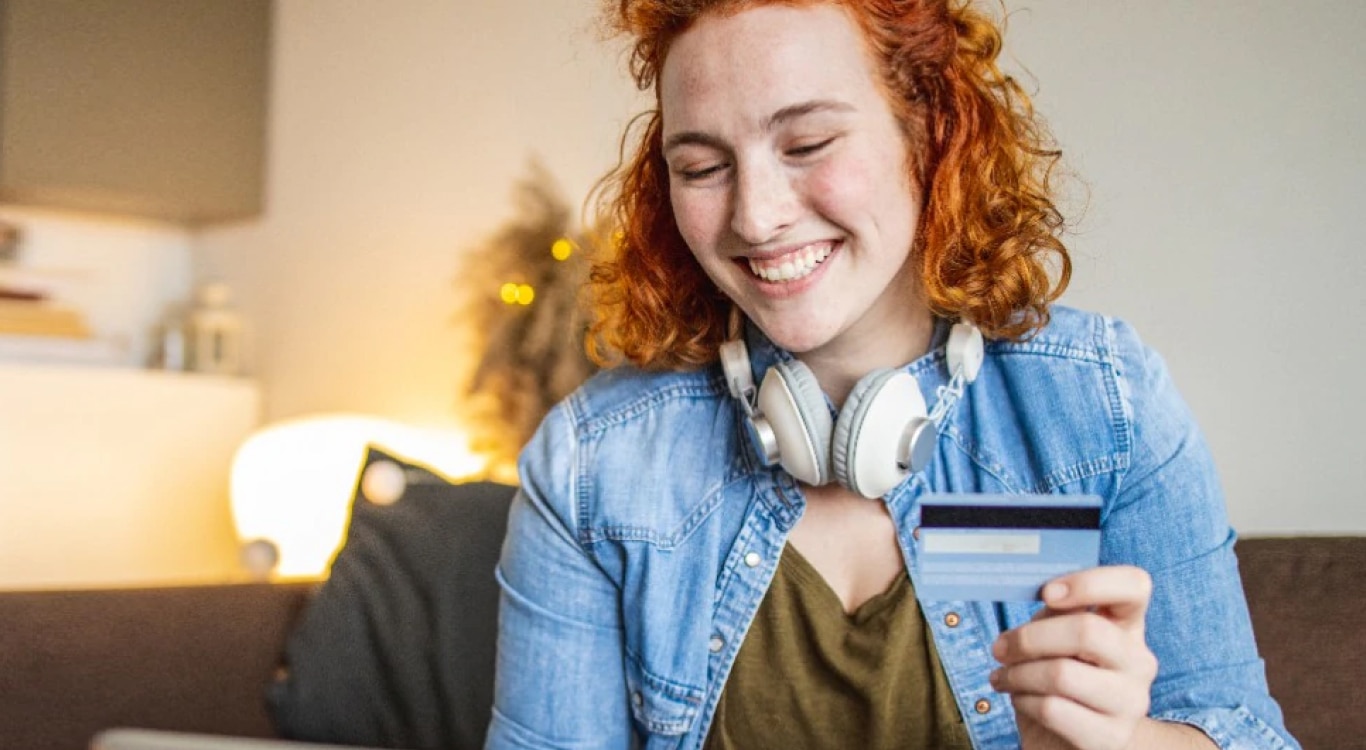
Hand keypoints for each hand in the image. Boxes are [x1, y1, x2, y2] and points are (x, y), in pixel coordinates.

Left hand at [989, 565, 1157, 749]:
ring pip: (1062, 674)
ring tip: (1003, 677)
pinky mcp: (1110, 738)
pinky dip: (1024, 701)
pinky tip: (1020, 700)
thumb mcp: (1057, 637)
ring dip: (1018, 674)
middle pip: (1087, 631)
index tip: (1047, 592)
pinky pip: (1053, 709)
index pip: (1134, 585)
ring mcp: (1130, 702)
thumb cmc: (1061, 676)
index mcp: (1127, 626)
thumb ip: (1055, 613)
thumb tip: (1037, 591)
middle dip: (1029, 638)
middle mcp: (1138, 661)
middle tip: (1001, 648)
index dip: (1090, 582)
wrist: (1072, 738)